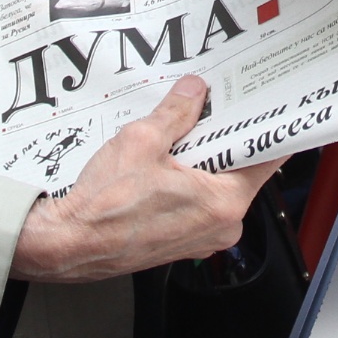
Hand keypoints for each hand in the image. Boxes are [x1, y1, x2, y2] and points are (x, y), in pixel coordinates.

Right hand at [9, 76, 271, 282]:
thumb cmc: (103, 208)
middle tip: (213, 108)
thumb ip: (176, 112)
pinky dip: (190, 181)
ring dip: (205, 160)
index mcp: (223, 202)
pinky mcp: (183, 242)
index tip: (269, 105)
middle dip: (227, 138)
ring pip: (219, 186)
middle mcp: (221, 226)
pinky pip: (200, 203)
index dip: (268, 126)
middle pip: (242, 169)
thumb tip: (194, 92)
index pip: (268, 157)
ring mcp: (203, 238)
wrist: (68, 245)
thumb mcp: (142, 140)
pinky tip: (166, 164)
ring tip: (180, 136)